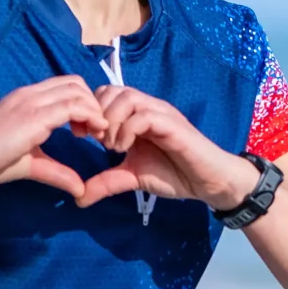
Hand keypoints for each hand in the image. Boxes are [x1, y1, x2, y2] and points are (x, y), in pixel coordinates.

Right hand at [0, 76, 110, 198]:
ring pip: (77, 91)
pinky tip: (90, 134)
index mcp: (27, 99)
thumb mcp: (29, 164)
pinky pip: (72, 106)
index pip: (65, 86)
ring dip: (94, 110)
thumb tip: (79, 189)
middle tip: (94, 131)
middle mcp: (31, 94)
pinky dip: (90, 116)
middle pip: (75, 83)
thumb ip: (55, 172)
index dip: (83, 103)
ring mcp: (31, 102)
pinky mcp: (33, 115)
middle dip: (93, 104)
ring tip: (94, 134)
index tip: (85, 130)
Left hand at [74, 85, 260, 213]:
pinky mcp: (172, 125)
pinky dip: (127, 130)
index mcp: (136, 115)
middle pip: (112, 90)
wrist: (207, 182)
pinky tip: (125, 149)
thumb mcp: (132, 177)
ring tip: (113, 147)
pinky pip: (144, 116)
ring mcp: (160, 114)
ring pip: (127, 98)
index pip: (104, 94)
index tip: (85, 137)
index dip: (90, 112)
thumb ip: (107, 182)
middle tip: (97, 141)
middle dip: (97, 115)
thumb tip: (79, 198)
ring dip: (112, 122)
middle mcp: (147, 108)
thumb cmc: (174, 174)